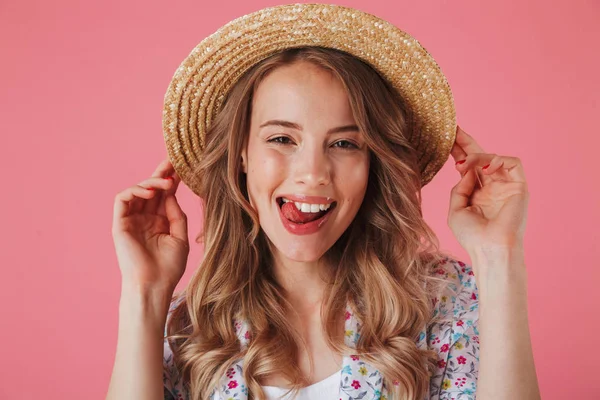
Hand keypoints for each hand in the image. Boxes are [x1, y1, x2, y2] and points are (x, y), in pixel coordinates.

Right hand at [112, 158, 188, 294]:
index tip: (181, 167)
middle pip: (151, 189)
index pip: (164, 195)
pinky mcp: (119, 224)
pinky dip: (135, 191)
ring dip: (151, 183)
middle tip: (172, 162)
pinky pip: (122, 199)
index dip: (171, 181)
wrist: (153, 285)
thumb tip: (171, 194)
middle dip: (161, 174)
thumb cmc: (168, 267)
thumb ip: (175, 215)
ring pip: (137, 191)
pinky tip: (150, 193)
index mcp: (159, 222)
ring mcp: (131, 220)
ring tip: (166, 183)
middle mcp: (144, 219)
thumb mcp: (179, 237)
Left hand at [448, 126, 529, 255]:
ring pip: (493, 158)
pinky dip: (498, 160)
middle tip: (453, 130)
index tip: (445, 137)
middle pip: (480, 156)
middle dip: (466, 143)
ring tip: (463, 165)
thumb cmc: (472, 236)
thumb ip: (459, 187)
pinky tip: (485, 168)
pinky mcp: (519, 186)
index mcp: (476, 192)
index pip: (467, 166)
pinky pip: (512, 163)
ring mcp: (506, 185)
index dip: (458, 151)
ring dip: (477, 157)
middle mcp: (492, 186)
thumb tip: (466, 170)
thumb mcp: (456, 209)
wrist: (490, 249)